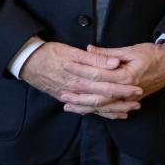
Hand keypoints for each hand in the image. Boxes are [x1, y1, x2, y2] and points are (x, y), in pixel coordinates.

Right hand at [20, 42, 141, 118]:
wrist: (28, 62)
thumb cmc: (50, 53)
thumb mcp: (72, 51)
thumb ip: (94, 58)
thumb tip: (113, 62)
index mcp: (81, 77)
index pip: (107, 84)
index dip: (122, 86)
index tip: (137, 86)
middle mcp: (77, 90)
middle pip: (104, 98)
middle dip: (122, 100)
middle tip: (137, 100)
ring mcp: (72, 96)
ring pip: (97, 107)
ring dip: (113, 109)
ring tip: (128, 110)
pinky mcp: (67, 98)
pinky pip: (86, 109)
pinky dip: (99, 113)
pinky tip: (109, 114)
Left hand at [60, 42, 164, 117]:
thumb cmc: (152, 54)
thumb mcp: (130, 49)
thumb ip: (108, 53)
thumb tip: (88, 50)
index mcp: (126, 76)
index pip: (98, 75)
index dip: (81, 71)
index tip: (67, 66)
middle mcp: (127, 91)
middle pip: (98, 95)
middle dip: (78, 95)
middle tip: (62, 92)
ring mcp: (129, 99)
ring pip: (103, 107)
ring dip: (85, 107)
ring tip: (69, 106)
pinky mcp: (130, 101)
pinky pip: (112, 110)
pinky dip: (98, 112)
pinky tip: (87, 112)